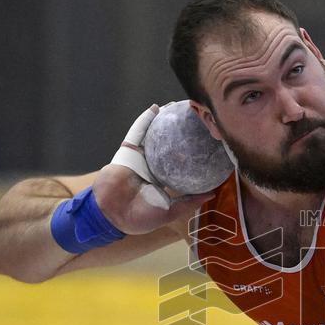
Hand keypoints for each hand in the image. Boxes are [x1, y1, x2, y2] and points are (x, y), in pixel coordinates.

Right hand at [93, 103, 214, 234]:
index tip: (206, 140)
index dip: (191, 152)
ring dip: (162, 120)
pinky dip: (145, 120)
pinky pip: (136, 133)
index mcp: (162, 180)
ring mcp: (139, 158)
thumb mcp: (170, 212)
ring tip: (176, 106)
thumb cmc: (140, 218)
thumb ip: (189, 202)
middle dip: (178, 131)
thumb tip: (212, 194)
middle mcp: (152, 166)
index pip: (180, 163)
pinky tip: (155, 109)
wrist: (112, 216)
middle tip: (193, 118)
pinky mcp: (127, 152)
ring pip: (152, 134)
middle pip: (167, 144)